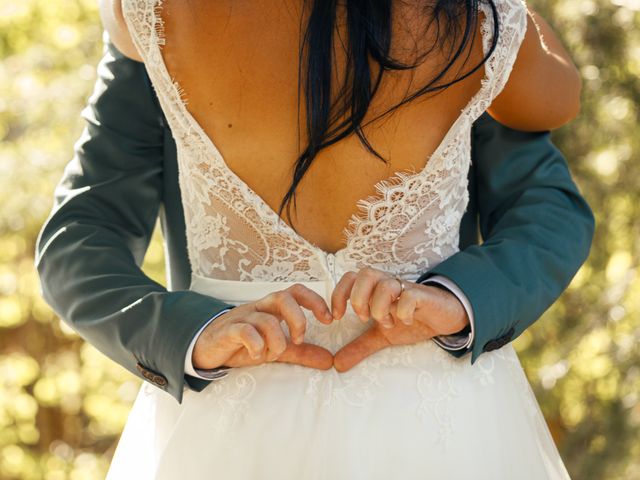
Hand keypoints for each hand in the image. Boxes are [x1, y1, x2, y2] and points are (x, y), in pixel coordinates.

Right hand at [192, 284, 334, 370]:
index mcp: (273, 308)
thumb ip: (302, 353)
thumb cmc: (243, 343)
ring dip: (277, 340)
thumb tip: (329, 361)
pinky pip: (245, 331)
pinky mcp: (228, 331)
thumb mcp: (276, 348)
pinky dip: (256, 345)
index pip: (296, 291)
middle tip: (299, 339)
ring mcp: (243, 317)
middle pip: (283, 296)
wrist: (206, 347)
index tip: (329, 320)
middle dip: (298, 318)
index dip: (316, 301)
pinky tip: (257, 355)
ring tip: (274, 354)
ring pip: (266, 319)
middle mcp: (259, 308)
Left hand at [330, 267, 469, 371]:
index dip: (339, 294)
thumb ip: (360, 347)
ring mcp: (406, 289)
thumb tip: (337, 365)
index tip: (336, 317)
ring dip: (380, 307)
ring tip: (387, 323)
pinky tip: (405, 321)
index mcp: (375, 288)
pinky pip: (409, 296)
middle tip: (364, 318)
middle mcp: (388, 283)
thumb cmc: (411, 320)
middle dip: (359, 299)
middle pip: (366, 274)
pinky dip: (403, 311)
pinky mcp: (424, 297)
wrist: (444, 317)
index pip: (350, 277)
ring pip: (385, 284)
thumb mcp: (382, 336)